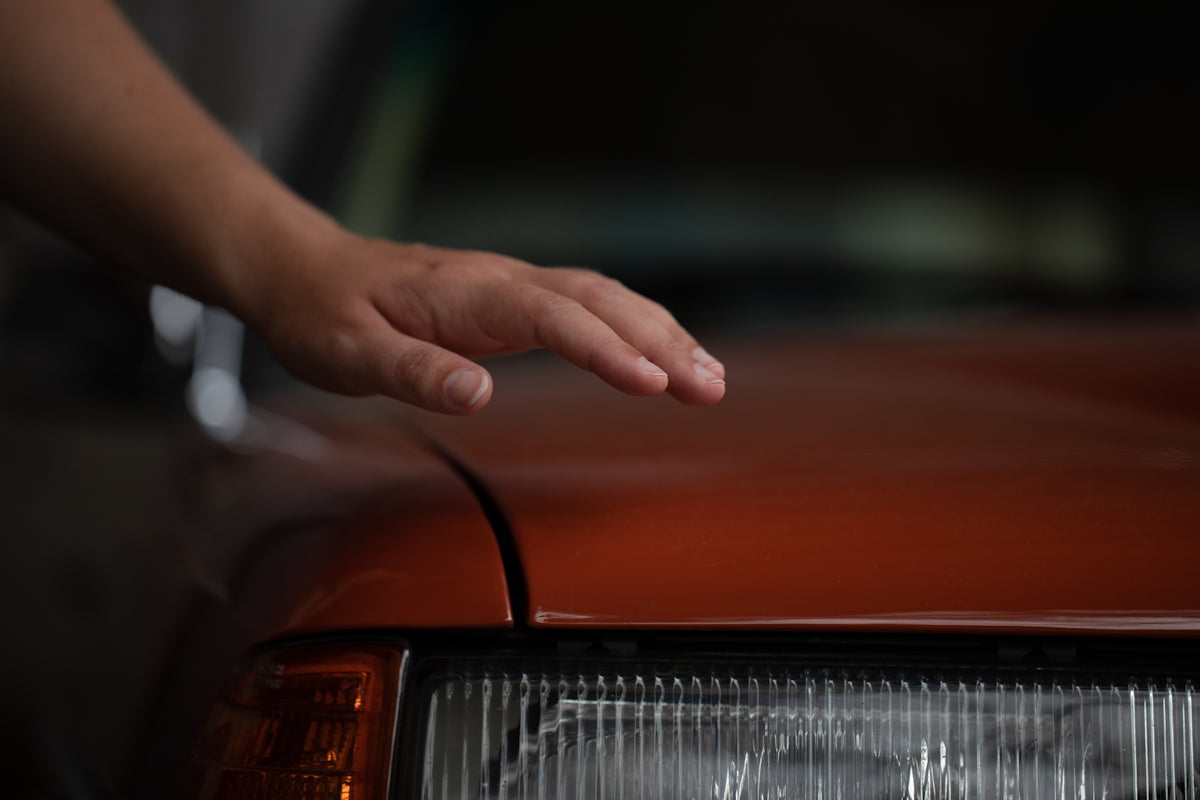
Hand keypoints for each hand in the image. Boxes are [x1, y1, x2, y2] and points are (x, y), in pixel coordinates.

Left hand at [242, 231, 725, 414]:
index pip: (552, 315)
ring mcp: (513, 285)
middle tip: (709, 388)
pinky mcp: (515, 298)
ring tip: (709, 376)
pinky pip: (590, 304)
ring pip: (605, 297)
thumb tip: (479, 395)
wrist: (306, 270)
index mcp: (466, 294)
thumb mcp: (348, 354)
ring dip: (661, 333)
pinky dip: (636, 326)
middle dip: (661, 341)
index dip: (606, 347)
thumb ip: (413, 372)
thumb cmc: (325, 315)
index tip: (653, 381)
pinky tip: (662, 352)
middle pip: (599, 300)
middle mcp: (502, 281)